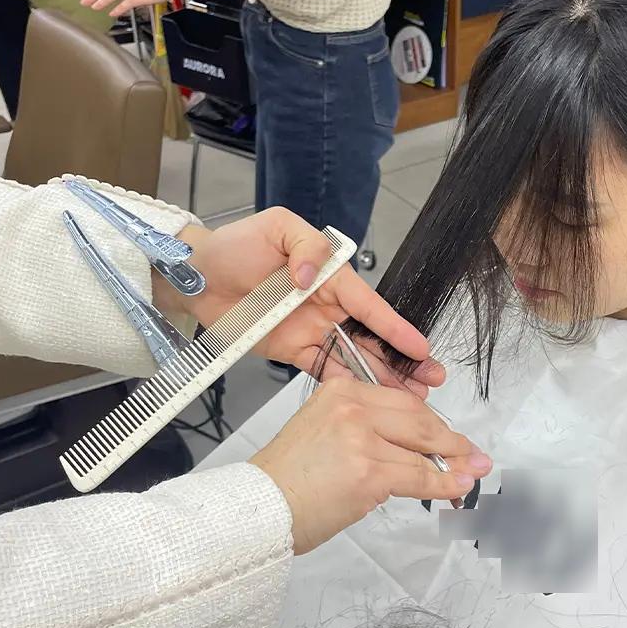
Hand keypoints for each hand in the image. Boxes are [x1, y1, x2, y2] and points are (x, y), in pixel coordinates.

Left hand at [153, 208, 445, 394]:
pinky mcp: (292, 350)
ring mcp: (312, 330)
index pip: (370, 306)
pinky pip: (324, 370)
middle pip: (373, 337)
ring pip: (356, 358)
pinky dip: (346, 385)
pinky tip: (368, 400)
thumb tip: (312, 275)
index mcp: (331, 277)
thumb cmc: (235, 245)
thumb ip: (305, 245)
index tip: (421, 347)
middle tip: (431, 380)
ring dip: (383, 377)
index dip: (396, 328)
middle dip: (403, 359)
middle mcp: (328, 305)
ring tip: (411, 397)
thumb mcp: (276, 227)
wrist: (195, 276)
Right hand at [250, 379, 492, 554]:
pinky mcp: (370, 473)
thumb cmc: (287, 477)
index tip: (449, 436)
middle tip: (473, 454)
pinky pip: (419, 478)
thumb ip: (363, 427)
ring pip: (422, 452)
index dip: (432, 423)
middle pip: (419, 421)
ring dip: (453, 466)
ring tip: (471, 474)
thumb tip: (412, 447)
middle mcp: (353, 408)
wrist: (259, 507)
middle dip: (451, 441)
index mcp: (342, 390)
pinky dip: (443, 484)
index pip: (402, 402)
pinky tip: (457, 488)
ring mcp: (362, 440)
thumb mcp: (322, 430)